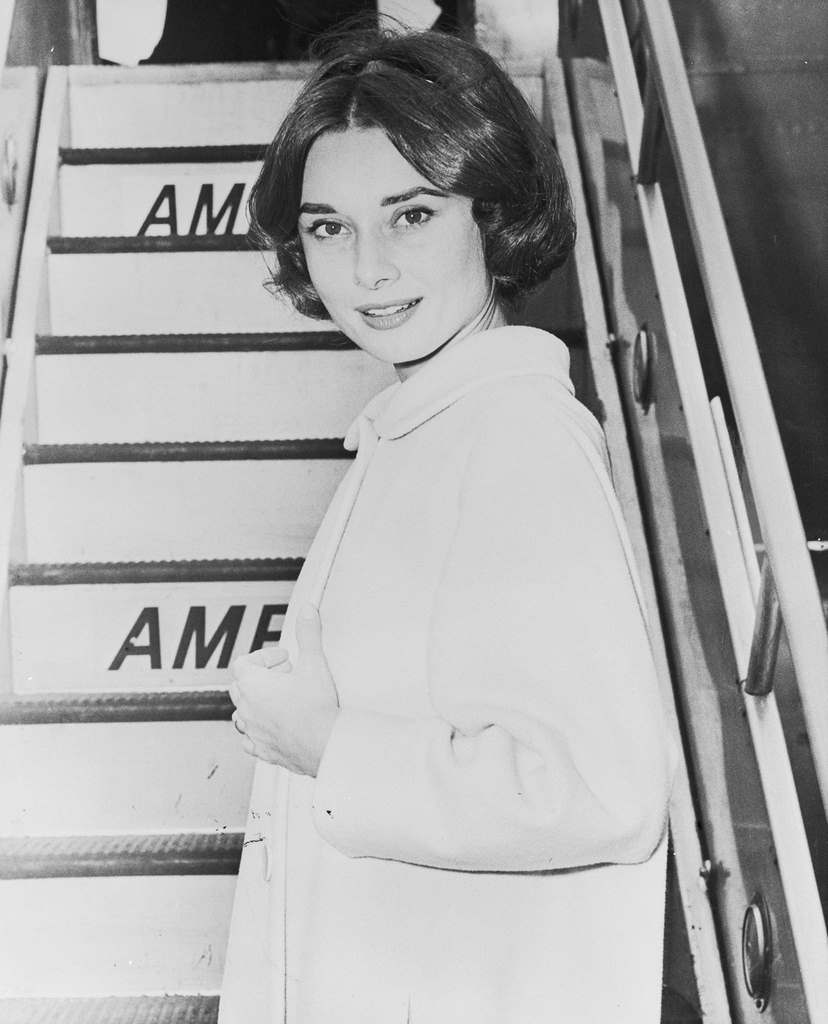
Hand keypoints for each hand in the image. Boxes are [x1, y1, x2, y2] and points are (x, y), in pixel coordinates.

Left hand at [228, 603, 338, 775]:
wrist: (323, 744)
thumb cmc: (316, 708)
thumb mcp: (314, 663)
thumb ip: (308, 634)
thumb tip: (307, 611)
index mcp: (253, 685)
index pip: (243, 663)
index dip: (263, 657)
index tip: (283, 658)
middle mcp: (247, 708)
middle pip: (239, 687)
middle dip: (259, 678)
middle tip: (284, 677)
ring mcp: (252, 732)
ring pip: (240, 714)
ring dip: (255, 705)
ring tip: (276, 701)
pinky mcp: (262, 750)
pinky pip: (249, 740)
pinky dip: (257, 733)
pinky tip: (273, 729)